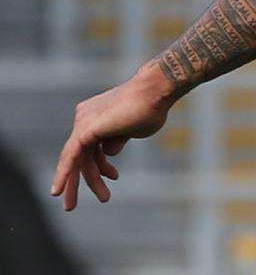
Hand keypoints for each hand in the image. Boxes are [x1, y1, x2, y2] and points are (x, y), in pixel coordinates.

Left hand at [51, 64, 172, 210]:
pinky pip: (70, 157)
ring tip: (104, 199)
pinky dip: (64, 175)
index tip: (114, 178)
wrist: (155, 92)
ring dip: (88, 182)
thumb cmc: (151, 108)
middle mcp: (85, 117)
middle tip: (71, 205)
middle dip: (79, 181)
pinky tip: (59, 191)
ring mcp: (83, 122)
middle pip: (79, 155)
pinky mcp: (85, 130)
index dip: (101, 166)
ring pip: (77, 159)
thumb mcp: (132, 130)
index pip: (91, 148)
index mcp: (95, 115)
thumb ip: (117, 140)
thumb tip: (108, 153)